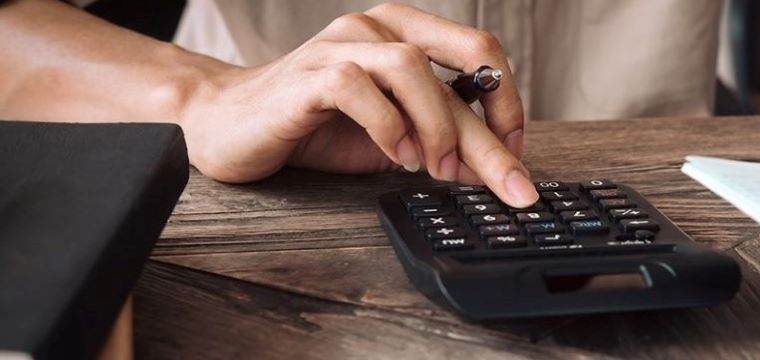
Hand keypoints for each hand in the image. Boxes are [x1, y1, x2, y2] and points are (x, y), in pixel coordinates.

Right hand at [179, 4, 537, 206]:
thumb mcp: (397, 141)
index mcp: (407, 33)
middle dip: (493, 129)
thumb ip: (443, 147)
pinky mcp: (308, 74)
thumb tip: (495, 171)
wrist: (230, 127)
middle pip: (462, 56)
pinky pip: (357, 85)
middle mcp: (379, 27)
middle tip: (510, 181)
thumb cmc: (316, 128)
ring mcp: (341, 44)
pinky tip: (397, 157)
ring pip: (412, 65)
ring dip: (437, 124)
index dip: (509, 102)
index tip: (515, 153)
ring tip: (436, 168)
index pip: (481, 50)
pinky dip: (387, 125)